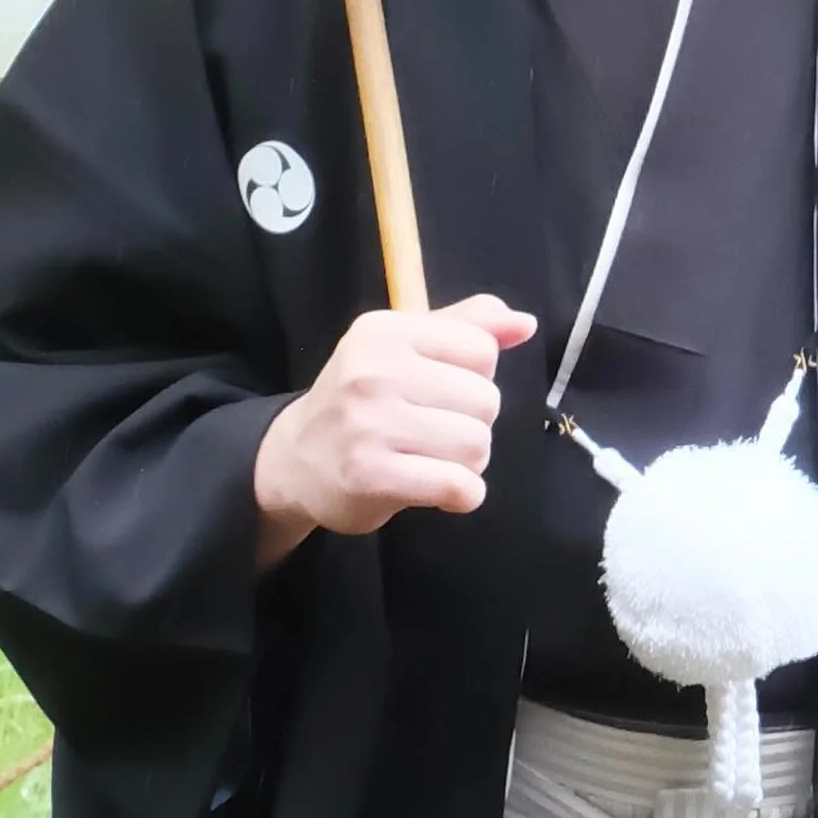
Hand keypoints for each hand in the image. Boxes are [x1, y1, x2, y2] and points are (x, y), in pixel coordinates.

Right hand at [252, 294, 532, 556]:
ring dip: (469, 462)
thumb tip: (524, 323)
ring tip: (435, 460)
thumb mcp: (403, 349)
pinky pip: (457, 486)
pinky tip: (442, 490)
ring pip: (477, 443)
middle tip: (436, 433)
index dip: (476, 378)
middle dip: (474, 423)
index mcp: (384, 331)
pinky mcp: (371, 475)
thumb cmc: (360, 402)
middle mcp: (373, 372)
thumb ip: (465, 328)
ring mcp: (369, 424)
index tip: (442, 392)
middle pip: (486, 400)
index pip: (481, 349)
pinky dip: (462, 495)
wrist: (293, 461)